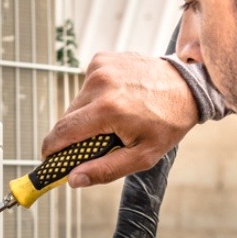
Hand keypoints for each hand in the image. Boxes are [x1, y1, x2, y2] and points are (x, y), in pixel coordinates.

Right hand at [41, 52, 198, 186]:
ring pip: (77, 101)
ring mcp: (100, 67)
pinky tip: (116, 98)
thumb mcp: (143, 156)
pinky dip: (95, 95)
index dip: (51, 148)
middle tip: (92, 143)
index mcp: (108, 109)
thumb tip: (73, 179)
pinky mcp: (102, 58)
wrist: (187, 87)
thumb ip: (105, 170)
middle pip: (68, 117)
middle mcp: (100, 83)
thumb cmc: (168, 122)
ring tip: (112, 118)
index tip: (48, 158)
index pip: (63, 132)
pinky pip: (86, 85)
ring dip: (86, 113)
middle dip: (74, 133)